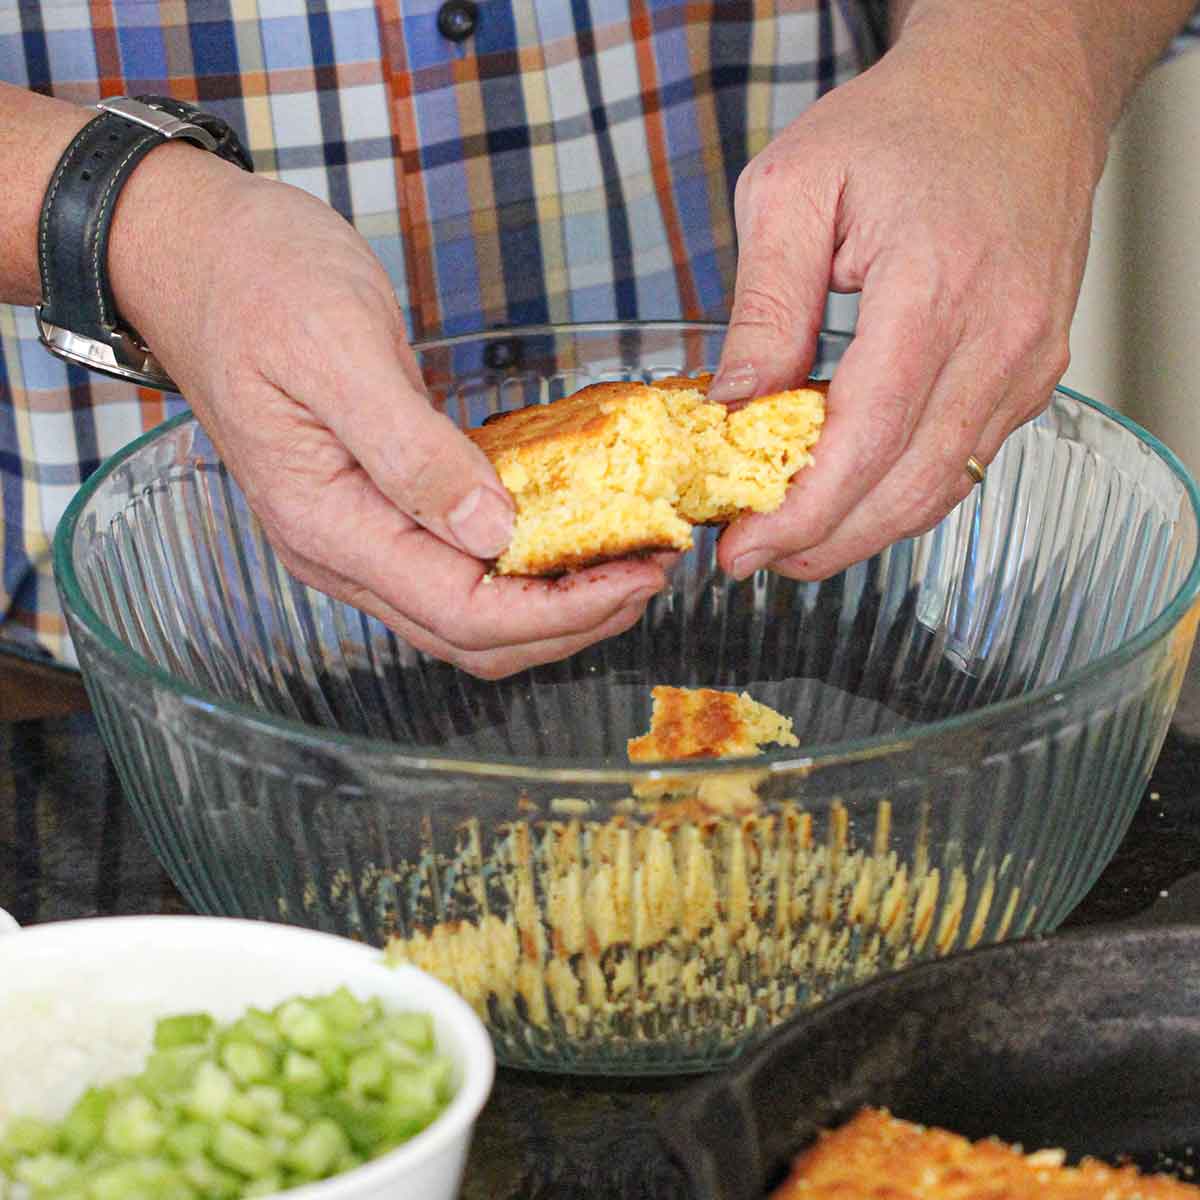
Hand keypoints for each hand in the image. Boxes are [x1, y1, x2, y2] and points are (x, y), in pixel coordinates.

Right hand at [108, 150, 670, 677]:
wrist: (192, 254)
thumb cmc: (254, 282)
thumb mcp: (338, 349)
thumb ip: (412, 450)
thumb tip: (493, 535)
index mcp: (329, 527)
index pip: (463, 612)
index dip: (560, 610)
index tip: (637, 574)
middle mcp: (342, 553)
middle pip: (472, 635)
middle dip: (570, 619)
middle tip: (651, 571)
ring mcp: (357, 538)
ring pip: (468, 614)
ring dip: (552, 602)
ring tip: (627, 559)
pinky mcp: (375, 510)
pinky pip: (457, 569)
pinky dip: (523, 567)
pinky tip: (572, 532)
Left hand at [709, 8, 1103, 581]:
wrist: (1016, 84)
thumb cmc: (905, 122)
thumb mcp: (794, 190)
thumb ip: (763, 308)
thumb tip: (733, 409)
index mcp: (934, 291)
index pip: (865, 444)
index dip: (800, 514)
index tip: (742, 549)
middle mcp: (1000, 338)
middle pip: (908, 488)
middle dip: (825, 543)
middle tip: (757, 558)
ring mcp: (1028, 360)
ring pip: (943, 487)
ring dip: (863, 529)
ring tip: (793, 537)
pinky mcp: (1034, 369)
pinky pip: (966, 457)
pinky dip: (903, 491)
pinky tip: (851, 493)